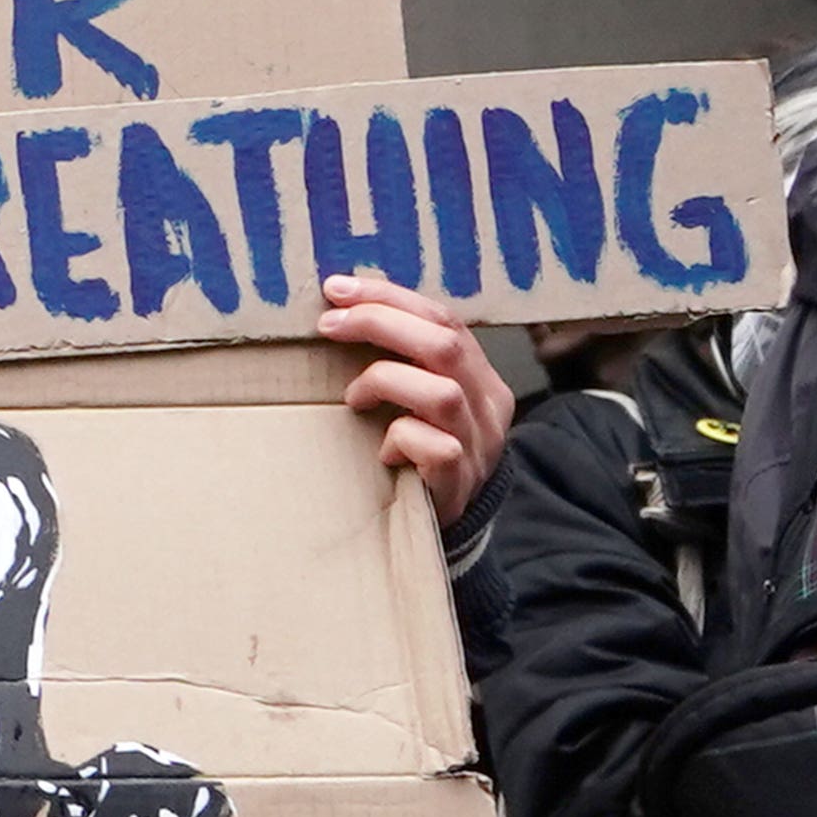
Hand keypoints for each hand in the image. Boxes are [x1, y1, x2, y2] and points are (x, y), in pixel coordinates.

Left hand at [318, 277, 516, 527]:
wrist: (445, 526)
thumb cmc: (419, 453)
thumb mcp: (419, 399)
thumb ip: (403, 361)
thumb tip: (342, 311)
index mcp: (480, 377)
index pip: (445, 319)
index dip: (390, 297)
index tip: (336, 289)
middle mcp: (488, 406)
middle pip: (444, 344)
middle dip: (379, 323)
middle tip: (328, 326)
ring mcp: (479, 446)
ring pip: (441, 393)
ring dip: (384, 382)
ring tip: (354, 398)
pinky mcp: (460, 484)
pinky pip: (436, 449)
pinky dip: (400, 440)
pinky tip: (382, 451)